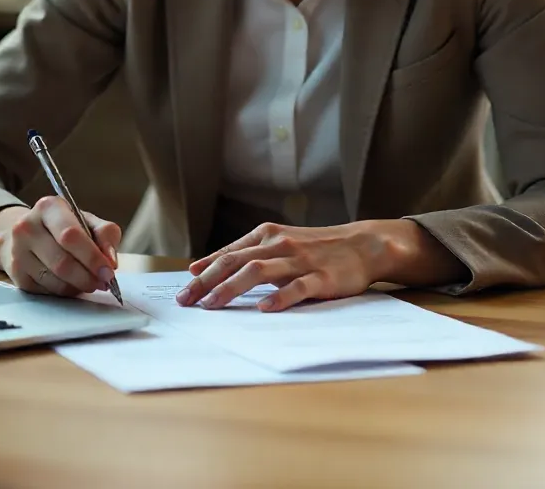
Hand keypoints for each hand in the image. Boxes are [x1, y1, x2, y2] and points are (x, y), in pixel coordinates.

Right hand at [0, 200, 120, 297]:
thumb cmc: (65, 227)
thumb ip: (106, 234)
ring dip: (78, 286)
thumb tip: (110, 261)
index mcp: (48, 207)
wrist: (29, 234)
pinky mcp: (16, 274)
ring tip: (90, 281)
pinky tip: (71, 283)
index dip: (92, 256)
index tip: (109, 271)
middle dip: (88, 276)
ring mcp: (18, 252)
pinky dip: (65, 291)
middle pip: (62, 262)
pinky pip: (47, 291)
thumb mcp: (88, 221)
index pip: (70, 235)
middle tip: (104, 282)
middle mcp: (27, 227)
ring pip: (55, 280)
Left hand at [176, 219, 465, 311]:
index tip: (182, 289)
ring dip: (231, 288)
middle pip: (235, 261)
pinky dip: (278, 298)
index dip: (203, 272)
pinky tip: (263, 309)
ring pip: (258, 271)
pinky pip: (296, 288)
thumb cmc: (316, 247)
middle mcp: (279, 244)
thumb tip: (203, 266)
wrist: (362, 244)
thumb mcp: (278, 242)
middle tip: (186, 301)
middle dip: (206, 282)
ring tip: (212, 306)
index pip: (228, 254)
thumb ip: (245, 252)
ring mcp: (299, 260)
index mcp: (267, 235)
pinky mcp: (320, 277)